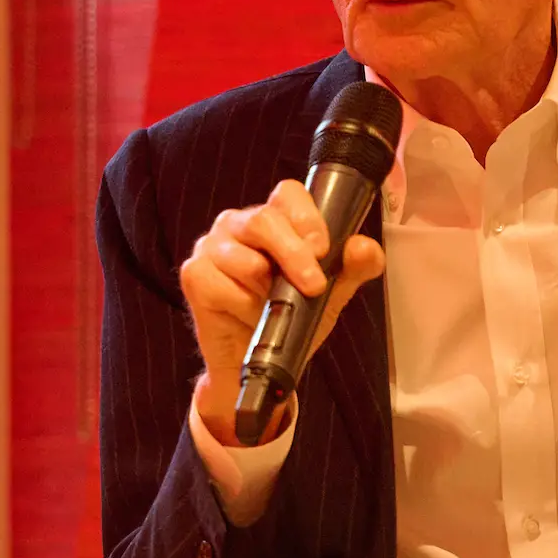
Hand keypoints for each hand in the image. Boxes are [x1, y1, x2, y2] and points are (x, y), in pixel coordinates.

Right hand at [180, 178, 385, 443]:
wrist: (260, 363)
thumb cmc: (293, 317)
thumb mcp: (333, 293)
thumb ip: (354, 268)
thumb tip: (363, 247)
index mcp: (275, 218)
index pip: (288, 194)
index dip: (307, 217)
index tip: (323, 249)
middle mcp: (239, 224)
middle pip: (263, 220)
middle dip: (293, 254)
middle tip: (313, 285)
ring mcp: (212, 246)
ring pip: (242, 257)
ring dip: (265, 290)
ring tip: (272, 305)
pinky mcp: (194, 274)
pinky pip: (218, 284)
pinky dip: (241, 305)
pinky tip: (246, 314)